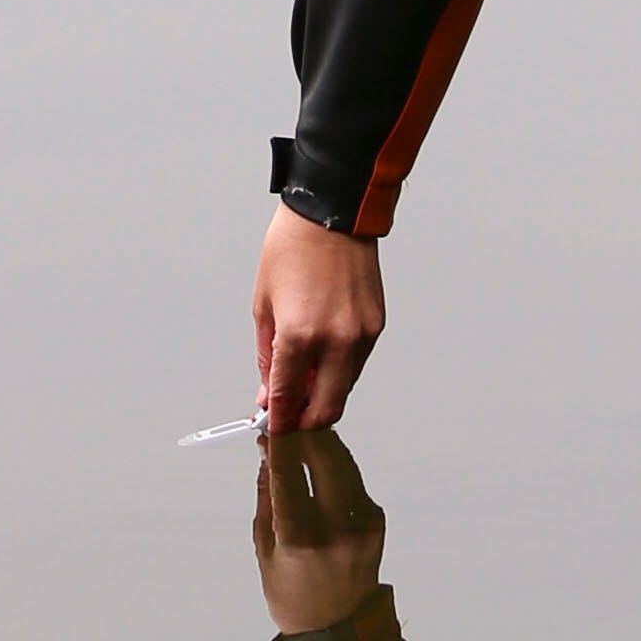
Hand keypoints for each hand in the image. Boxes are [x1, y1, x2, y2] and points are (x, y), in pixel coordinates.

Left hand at [254, 205, 384, 439]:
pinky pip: (356, 365)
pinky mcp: (377, 327)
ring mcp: (362, 335)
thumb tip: (270, 393)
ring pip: (343, 390)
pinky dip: (338, 371)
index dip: (278, 420)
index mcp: (300, 334)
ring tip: (302, 379)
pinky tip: (322, 354)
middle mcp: (336, 340)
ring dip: (322, 395)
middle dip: (304, 421)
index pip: (288, 398)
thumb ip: (267, 356)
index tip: (271, 427)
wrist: (332, 214)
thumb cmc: (291, 250)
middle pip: (325, 410)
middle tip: (289, 416)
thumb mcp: (264, 304)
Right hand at [254, 426, 385, 632]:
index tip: (270, 421)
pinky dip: (335, 467)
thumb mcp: (265, 548)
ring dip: (321, 443)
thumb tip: (267, 450)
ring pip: (343, 461)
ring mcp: (362, 523)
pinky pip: (353, 479)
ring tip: (301, 437)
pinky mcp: (377, 520)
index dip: (279, 440)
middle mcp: (336, 528)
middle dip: (305, 432)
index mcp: (300, 538)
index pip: (289, 472)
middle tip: (288, 422)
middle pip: (325, 455)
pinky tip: (320, 467)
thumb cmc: (290, 592)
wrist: (338, 628)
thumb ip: (267, 495)